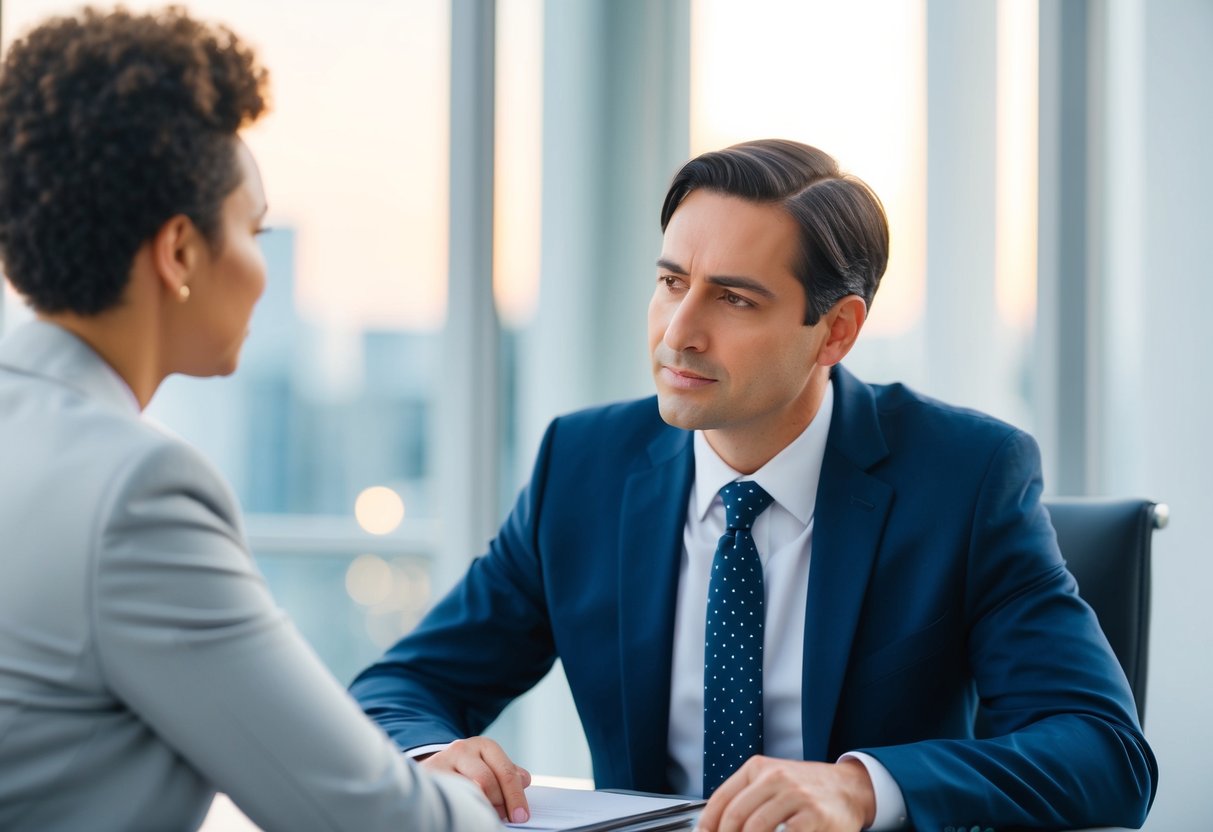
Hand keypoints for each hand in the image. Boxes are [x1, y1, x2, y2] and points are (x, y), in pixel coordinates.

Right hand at [418, 736, 532, 822]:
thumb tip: (524, 780)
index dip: (515, 796)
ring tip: (481, 815)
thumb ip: (506, 773)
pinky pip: (450, 794)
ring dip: (479, 805)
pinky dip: (462, 805)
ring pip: (467, 788)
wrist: (431, 769)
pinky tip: (465, 811)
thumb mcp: (489, 766)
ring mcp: (442, 761)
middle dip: (497, 803)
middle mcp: (462, 749)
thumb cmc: (468, 771)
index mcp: (483, 745)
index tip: (521, 816)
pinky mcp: (428, 775)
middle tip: (500, 817)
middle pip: (487, 781)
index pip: (505, 772)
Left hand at [694, 756, 875, 831]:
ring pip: (755, 828)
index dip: (708, 824)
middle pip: (735, 816)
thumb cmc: (806, 788)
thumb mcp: (772, 780)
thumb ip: (745, 797)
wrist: (848, 788)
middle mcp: (776, 777)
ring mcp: (796, 796)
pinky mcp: (814, 816)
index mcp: (759, 767)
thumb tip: (713, 825)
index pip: (721, 798)